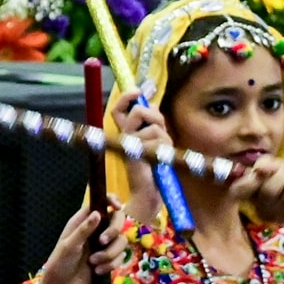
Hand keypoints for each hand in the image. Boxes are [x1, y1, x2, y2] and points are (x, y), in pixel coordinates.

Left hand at [37, 198, 129, 283]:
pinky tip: (98, 271)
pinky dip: (110, 264)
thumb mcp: (69, 245)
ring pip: (121, 241)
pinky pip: (120, 257)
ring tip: (94, 263)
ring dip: (109, 253)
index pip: (101, 204)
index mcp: (84, 222)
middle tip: (102, 242)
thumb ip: (84, 229)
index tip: (118, 207)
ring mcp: (104, 245)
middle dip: (113, 231)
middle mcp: (96, 231)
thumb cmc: (60, 263)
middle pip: (118, 221)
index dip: (112, 201)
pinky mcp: (110, 260)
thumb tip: (98, 213)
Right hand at [109, 91, 169, 224]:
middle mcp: (123, 136)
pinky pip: (157, 139)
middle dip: (157, 117)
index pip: (119, 109)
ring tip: (161, 151)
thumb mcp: (156, 140)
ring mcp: (128, 145)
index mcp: (126, 132)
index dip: (126, 97)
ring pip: (153, 126)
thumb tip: (152, 102)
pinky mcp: (136, 153)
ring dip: (164, 137)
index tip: (138, 90)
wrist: (149, 192)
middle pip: (139, 110)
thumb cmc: (154, 167)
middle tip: (161, 130)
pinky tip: (160, 158)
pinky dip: (165, 147)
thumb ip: (153, 121)